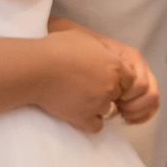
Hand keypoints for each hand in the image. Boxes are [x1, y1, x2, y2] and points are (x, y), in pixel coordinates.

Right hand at [36, 29, 159, 132]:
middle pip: (119, 95)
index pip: (130, 80)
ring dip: (100, 107)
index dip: (118, 80)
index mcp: (114, 66)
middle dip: (108, 92)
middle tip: (89, 87)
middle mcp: (110, 86)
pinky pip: (97, 126)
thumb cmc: (56, 49)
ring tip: (82, 99)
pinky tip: (77, 111)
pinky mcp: (84, 118)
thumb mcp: (85, 39)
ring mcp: (98, 104)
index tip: (103, 78)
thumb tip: (105, 53)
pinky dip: (89, 121)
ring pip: (110, 111)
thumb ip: (102, 49)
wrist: (36, 68)